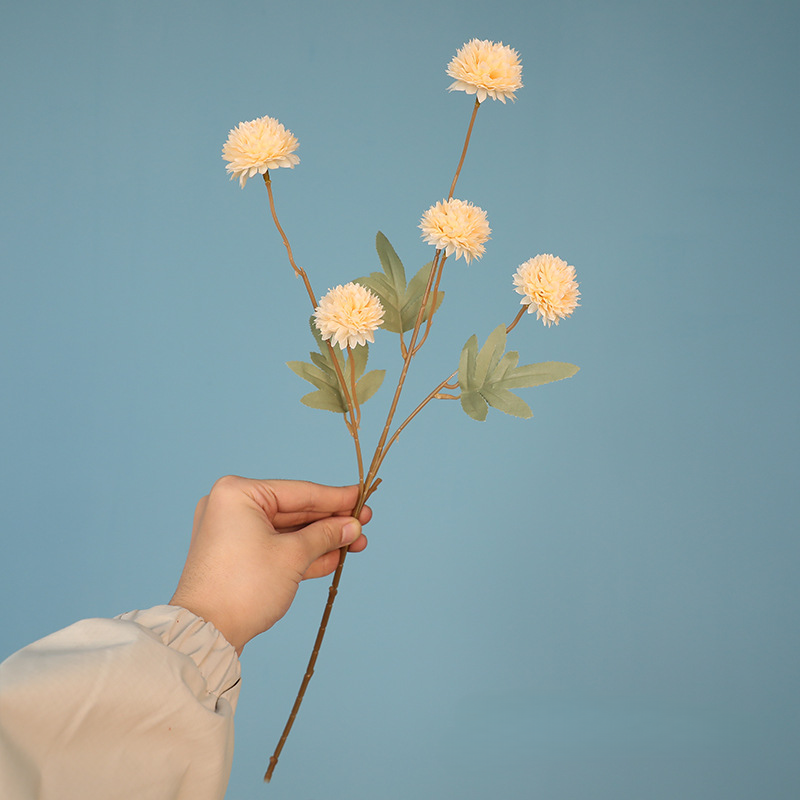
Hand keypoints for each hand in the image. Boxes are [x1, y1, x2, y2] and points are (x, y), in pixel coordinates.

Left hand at [169, 475, 369, 653]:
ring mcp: (232, 533)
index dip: (336, 498)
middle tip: (363, 523)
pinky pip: (275, 547)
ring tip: (355, 543)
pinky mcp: (236, 557)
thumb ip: (325, 535)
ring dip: (321, 540)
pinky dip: (302, 553)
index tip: (362, 497)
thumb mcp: (292, 556)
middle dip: (331, 522)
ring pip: (287, 532)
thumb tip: (352, 526)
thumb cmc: (243, 587)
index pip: (300, 492)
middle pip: (295, 511)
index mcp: (238, 493)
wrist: (206, 634)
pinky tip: (333, 558)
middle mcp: (232, 507)